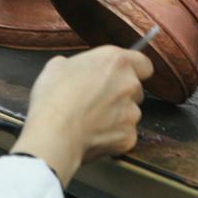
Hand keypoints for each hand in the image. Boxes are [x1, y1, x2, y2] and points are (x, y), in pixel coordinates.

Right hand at [11, 45, 152, 186]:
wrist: (54, 133)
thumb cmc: (54, 97)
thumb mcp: (58, 65)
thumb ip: (79, 64)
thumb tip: (76, 71)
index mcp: (116, 61)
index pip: (143, 63)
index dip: (134, 70)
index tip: (123, 76)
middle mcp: (129, 84)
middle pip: (135, 89)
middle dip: (121, 94)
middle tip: (98, 99)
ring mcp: (132, 112)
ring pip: (131, 113)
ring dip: (117, 116)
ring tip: (92, 120)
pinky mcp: (128, 136)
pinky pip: (125, 135)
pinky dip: (113, 136)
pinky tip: (93, 135)